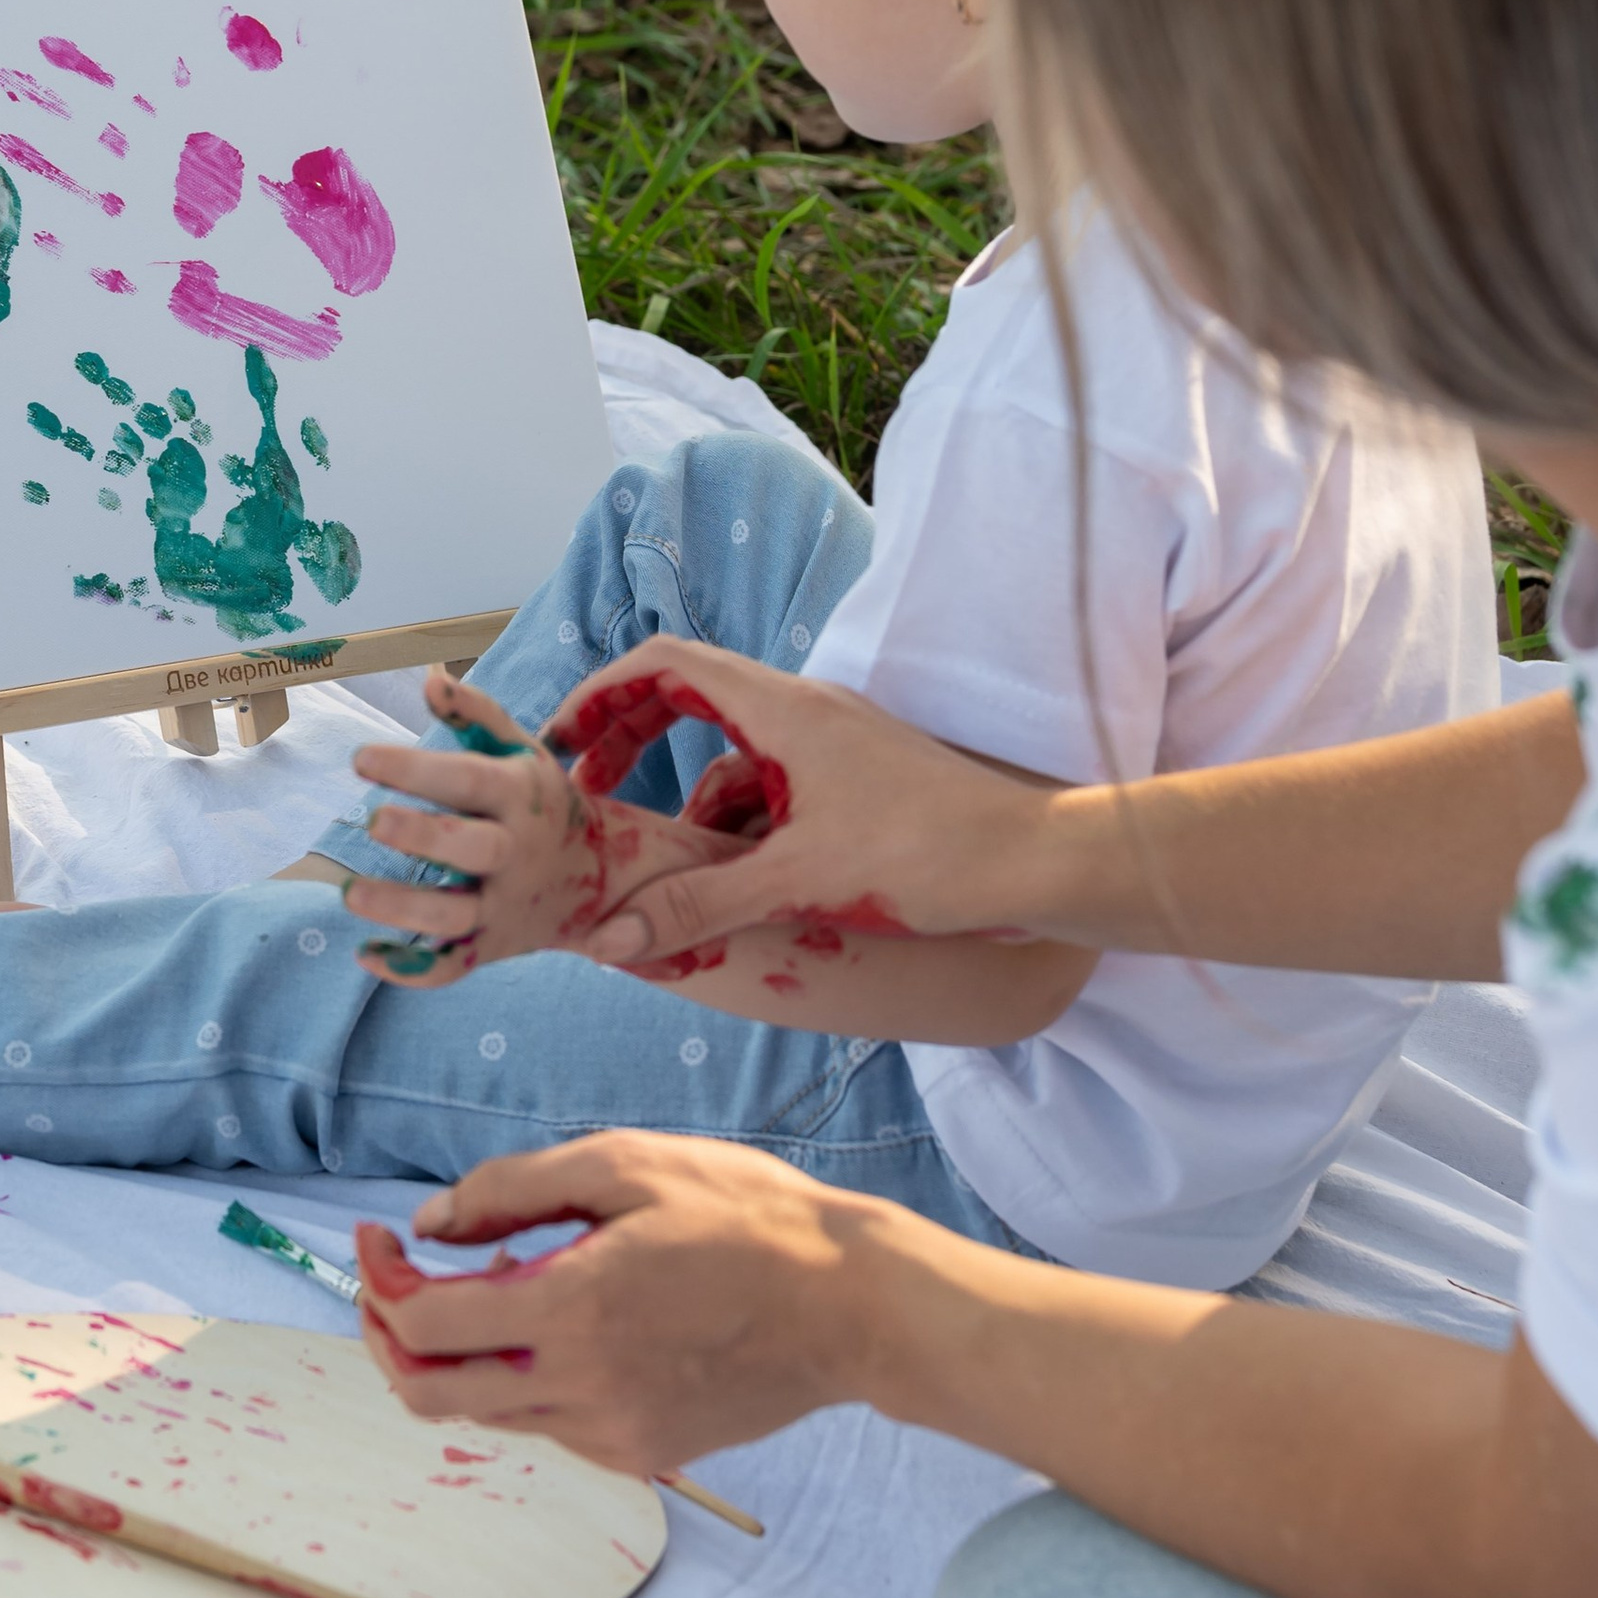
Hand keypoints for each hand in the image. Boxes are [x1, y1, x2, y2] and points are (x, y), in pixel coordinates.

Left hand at [339, 666, 752, 985]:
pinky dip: (410, 968)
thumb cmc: (540, 802)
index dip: (415, 769)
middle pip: (469, 850)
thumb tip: (429, 679)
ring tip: (349, 893)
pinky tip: (365, 954)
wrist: (601, 879)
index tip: (361, 758)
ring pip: (452, 916)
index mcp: (519, 796)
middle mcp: (514, 853)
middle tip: (374, 821)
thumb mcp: (521, 752)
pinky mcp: (492, 947)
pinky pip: (451, 967)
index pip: (467, 779)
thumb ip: (476, 714)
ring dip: (401, 909)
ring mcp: (503, 906)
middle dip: (423, 837)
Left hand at [351, 1131, 903, 1476]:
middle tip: (391, 1280)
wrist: (849, 1305)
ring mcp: (612, 1433)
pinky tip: (563, 1323)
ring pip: (487, 1413)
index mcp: (572, 1310)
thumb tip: (429, 1225)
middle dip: (388, 1336)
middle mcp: (581, 1390)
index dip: (379, 1280)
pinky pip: (549, 1424)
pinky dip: (525, 1378)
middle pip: (430, 1394)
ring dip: (458, 1357)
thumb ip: (512, 1191)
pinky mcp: (642, 1454)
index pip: (423, 1326)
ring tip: (485, 1286)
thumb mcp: (626, 1164)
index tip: (379, 1236)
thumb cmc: (746, 1215)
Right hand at [536, 638, 1053, 969]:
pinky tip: (740, 880)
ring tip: (668, 867)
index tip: (559, 742)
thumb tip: (610, 935)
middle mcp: (805, 708)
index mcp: (782, 708)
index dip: (600, 694)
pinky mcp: (860, 777)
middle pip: (690, 694)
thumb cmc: (929, 856)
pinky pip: (777, 782)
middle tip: (590, 793)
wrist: (1038, 863)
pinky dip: (744, 820)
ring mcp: (836, 740)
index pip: (665, 662)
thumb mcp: (799, 883)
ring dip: (692, 798)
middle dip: (632, 738)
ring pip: (736, 750)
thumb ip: (700, 907)